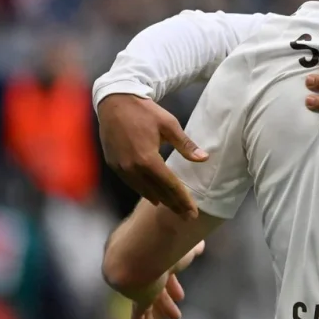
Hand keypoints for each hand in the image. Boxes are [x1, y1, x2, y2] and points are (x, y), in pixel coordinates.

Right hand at [98, 94, 207, 218]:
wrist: (115, 101)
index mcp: (148, 159)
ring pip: (143, 190)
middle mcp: (133, 168)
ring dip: (159, 200)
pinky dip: (145, 191)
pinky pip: (132, 184)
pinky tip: (153, 195)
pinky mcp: (113, 165)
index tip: (193, 212)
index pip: (170, 185)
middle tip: (188, 217)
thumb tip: (204, 159)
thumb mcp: (169, 125)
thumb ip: (186, 145)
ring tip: (174, 208)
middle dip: (174, 205)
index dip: (183, 200)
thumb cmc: (145, 111)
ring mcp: (121, 168)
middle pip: (157, 192)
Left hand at [129, 241, 204, 318]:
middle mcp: (146, 269)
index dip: (173, 284)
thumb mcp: (188, 244)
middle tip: (176, 312)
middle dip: (167, 300)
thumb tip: (200, 247)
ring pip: (150, 301)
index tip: (180, 295)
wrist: (143, 250)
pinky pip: (139, 314)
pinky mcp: (138, 298)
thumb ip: (193, 247)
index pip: (165, 271)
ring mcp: (140, 284)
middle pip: (158, 288)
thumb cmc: (168, 243)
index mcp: (157, 255)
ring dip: (162, 310)